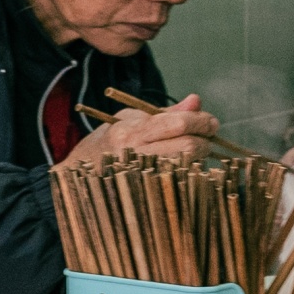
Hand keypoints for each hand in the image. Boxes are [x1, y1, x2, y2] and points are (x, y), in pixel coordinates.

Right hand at [62, 92, 217, 167]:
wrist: (82, 172)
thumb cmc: (111, 139)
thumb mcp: (131, 117)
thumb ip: (166, 111)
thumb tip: (196, 101)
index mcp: (131, 132)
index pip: (178, 124)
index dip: (201, 121)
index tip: (211, 121)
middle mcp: (135, 156)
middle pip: (188, 147)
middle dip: (205, 139)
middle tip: (208, 135)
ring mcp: (141, 178)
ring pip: (188, 166)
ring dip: (199, 156)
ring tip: (195, 148)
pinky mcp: (148, 193)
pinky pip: (181, 181)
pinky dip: (190, 171)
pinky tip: (186, 164)